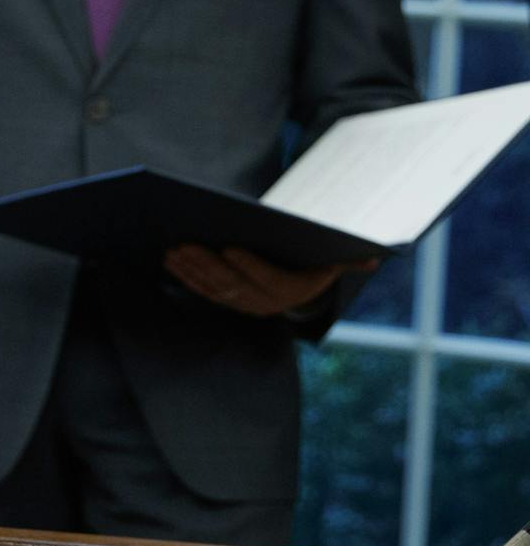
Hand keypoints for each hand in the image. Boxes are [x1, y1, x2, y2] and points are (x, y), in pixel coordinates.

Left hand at [163, 245, 375, 317]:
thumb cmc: (313, 264)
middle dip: (208, 264)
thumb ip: (349, 259)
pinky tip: (170, 259)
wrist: (300, 291)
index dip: (249, 265)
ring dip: (191, 269)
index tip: (229, 246)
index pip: (269, 279)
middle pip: (234, 284)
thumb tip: (376, 256)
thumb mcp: (334, 261)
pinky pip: (202, 289)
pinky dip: (185, 276)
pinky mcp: (224, 300)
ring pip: (213, 287)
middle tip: (186, 243)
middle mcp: (265, 303)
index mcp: (292, 290)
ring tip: (173, 248)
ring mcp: (242, 303)